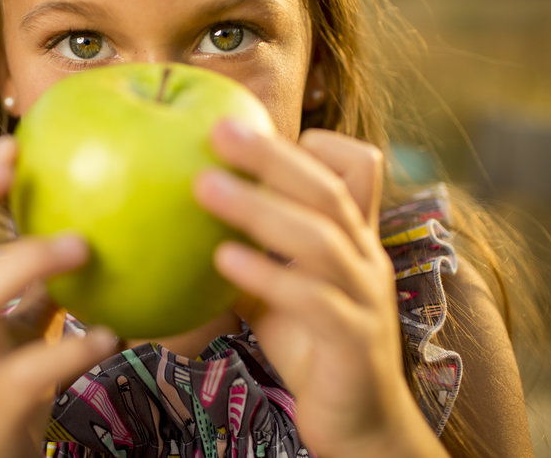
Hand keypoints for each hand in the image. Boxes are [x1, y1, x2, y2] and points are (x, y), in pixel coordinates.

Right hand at [0, 136, 115, 457]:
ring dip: (24, 262)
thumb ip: (35, 276)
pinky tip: (111, 333)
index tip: (10, 145)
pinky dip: (72, 348)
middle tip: (11, 167)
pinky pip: (30, 371)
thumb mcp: (14, 319)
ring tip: (80, 245)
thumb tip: (92, 214)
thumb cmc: (5, 376)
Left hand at [194, 123, 445, 456]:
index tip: (247, 126)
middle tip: (218, 131)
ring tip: (205, 187)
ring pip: (319, 239)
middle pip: (327, 191)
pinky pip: (313, 301)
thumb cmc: (314, 348)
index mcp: (352, 239)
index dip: (307, 146)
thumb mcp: (279, 291)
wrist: (363, 425)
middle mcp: (364, 259)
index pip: (351, 171)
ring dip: (259, 209)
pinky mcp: (353, 342)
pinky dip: (268, 275)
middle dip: (272, 156)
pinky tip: (224, 258)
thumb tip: (186, 225)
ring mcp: (364, 299)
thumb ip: (251, 255)